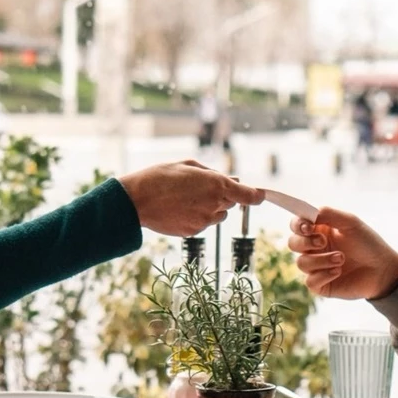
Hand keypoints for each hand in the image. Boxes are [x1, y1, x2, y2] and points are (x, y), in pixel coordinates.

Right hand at [118, 159, 263, 235]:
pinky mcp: (194, 232)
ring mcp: (204, 221)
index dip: (256, 195)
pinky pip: (203, 225)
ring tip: (187, 199)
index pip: (248, 195)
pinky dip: (197, 218)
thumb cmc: (159, 177)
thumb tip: (230, 180)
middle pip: (231, 203)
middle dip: (223, 196)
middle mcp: (214, 204)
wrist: (136, 201)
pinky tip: (180, 209)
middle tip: (202, 188)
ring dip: (211, 208)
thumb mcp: (188, 165)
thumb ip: (213, 173)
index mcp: (216, 184)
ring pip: (218, 215)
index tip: (260, 195)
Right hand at [287, 207, 397, 298]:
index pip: (296, 225)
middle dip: (305, 242)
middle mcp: (314, 249)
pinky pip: (310, 281)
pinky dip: (324, 274)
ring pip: (301, 263)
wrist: (384, 269)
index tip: (308, 227)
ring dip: (321, 259)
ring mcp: (316, 267)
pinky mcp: (321, 285)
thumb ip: (328, 213)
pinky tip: (339, 271)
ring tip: (341, 258)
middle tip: (323, 242)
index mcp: (319, 231)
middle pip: (293, 244)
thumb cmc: (368, 244)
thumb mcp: (350, 222)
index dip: (297, 225)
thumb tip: (308, 213)